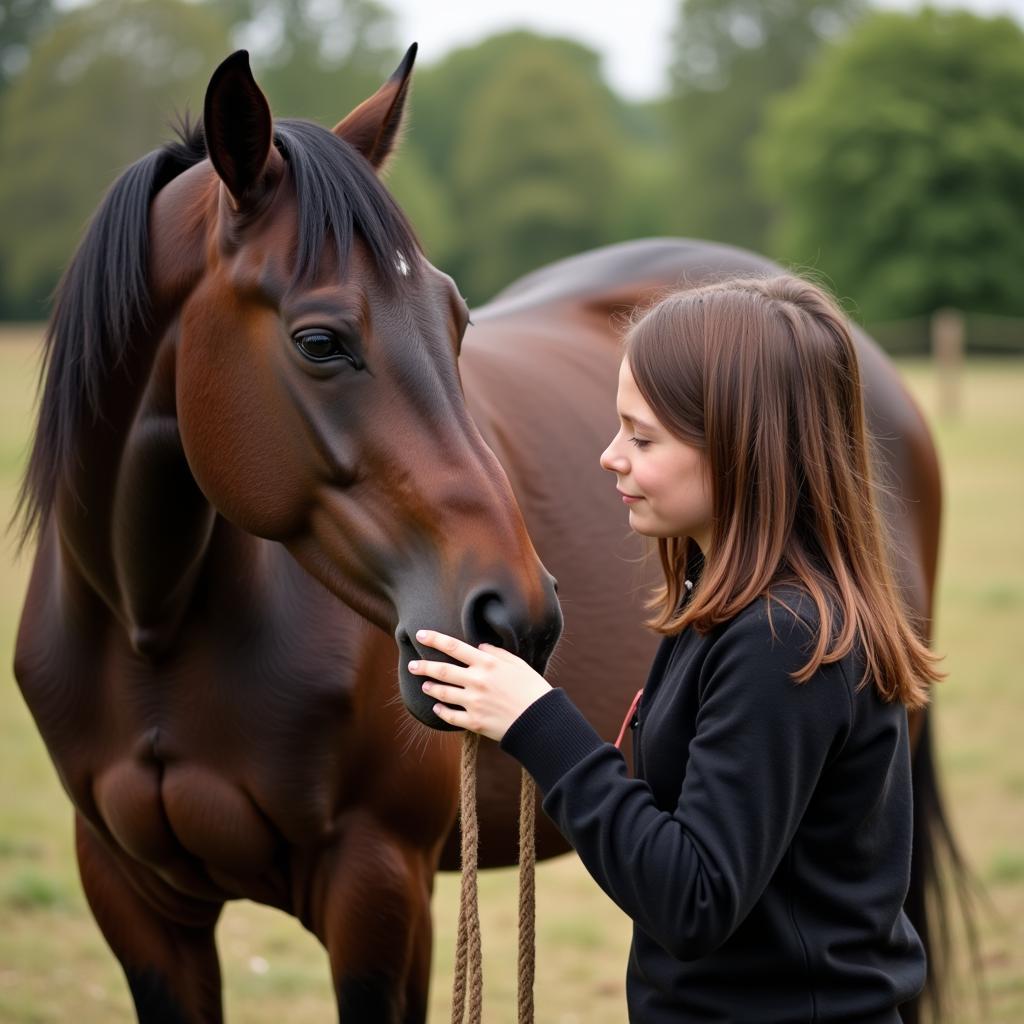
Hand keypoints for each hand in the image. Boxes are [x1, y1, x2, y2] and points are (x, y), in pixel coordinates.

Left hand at [408, 630, 551, 741]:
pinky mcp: (474, 722)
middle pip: (442, 670)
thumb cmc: (532, 688)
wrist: (540, 719)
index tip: (420, 635)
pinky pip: (450, 717)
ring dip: (431, 688)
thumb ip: (497, 653)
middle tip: (412, 665)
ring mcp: (473, 702)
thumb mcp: (517, 663)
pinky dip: (441, 712)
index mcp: (487, 663)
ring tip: (425, 685)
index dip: (434, 640)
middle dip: (423, 666)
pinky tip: (437, 709)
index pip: (454, 647)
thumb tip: (480, 647)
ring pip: (442, 693)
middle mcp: (476, 681)